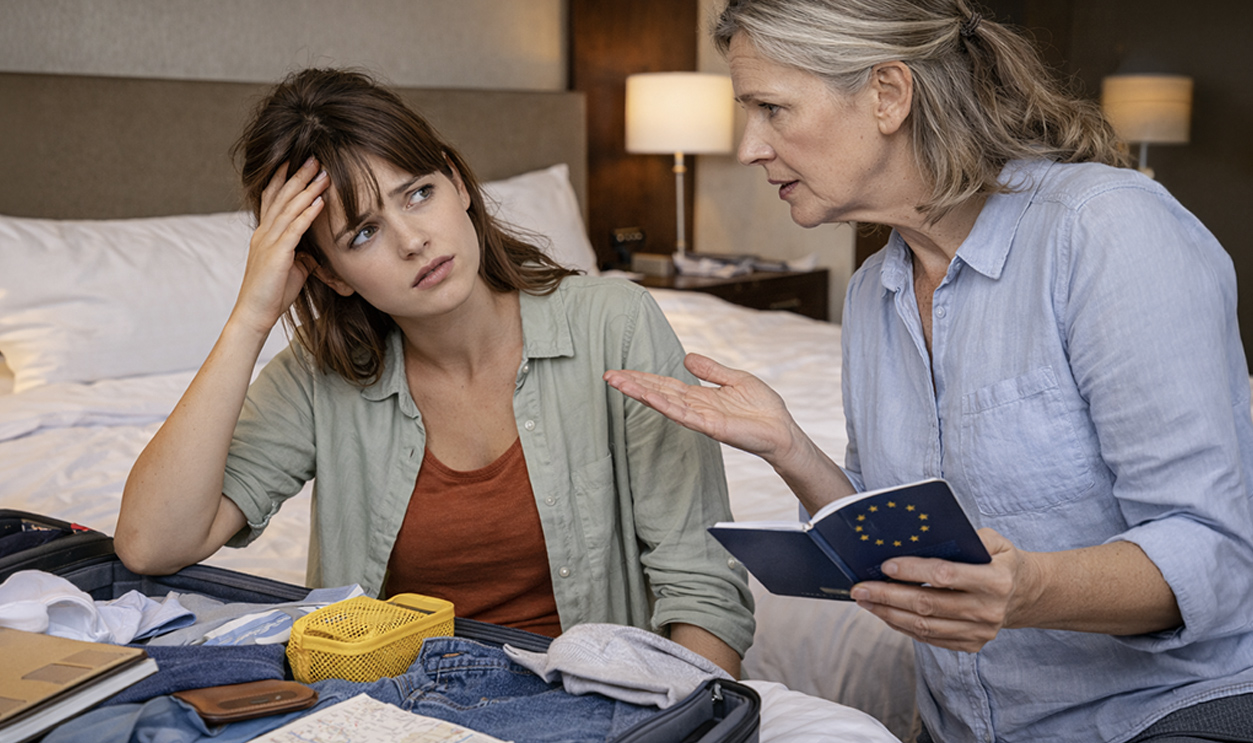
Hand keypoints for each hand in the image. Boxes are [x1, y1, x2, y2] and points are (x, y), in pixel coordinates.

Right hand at [233, 158, 329, 335]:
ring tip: (322, 173)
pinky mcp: (277, 254)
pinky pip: (294, 229)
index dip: (283, 179)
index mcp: (264, 234)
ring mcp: (269, 242)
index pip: (272, 199)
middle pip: (281, 197)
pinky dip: (308, 213)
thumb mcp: (290, 268)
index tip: (295, 161)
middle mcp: (264, 233)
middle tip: (313, 158)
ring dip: (307, 189)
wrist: (255, 313)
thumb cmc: (272, 293)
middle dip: (298, 176)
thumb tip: (314, 251)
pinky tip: (319, 201)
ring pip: (289, 208)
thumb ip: (300, 254)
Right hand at [604, 353, 801, 463]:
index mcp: (699, 396)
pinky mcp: (709, 426)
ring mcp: (700, 418)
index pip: (665, 384)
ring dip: (640, 392)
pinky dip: (663, 405)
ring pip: (664, 402)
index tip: (621, 371)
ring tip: (617, 383)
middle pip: (658, 392)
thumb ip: (710, 370)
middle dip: (632, 384)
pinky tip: (647, 396)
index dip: (643, 377)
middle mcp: (695, 407)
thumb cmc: (763, 409)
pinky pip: (682, 414)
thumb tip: (686, 358)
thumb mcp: (735, 379)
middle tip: (607, 375)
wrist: (782, 430)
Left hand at [849, 528, 1039, 652]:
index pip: (945, 576)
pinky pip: (930, 637)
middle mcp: (988, 610)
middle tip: (859, 588)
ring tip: (865, 601)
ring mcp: (980, 632)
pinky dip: (903, 626)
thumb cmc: (1000, 560)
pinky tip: (884, 613)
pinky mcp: (971, 644)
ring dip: (889, 613)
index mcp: (995, 580)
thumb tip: (920, 536)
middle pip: (928, 604)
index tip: (885, 565)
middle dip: (888, 595)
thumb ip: (964, 537)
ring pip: (925, 625)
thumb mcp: (994, 541)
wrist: (1025, 594)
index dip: (913, 570)